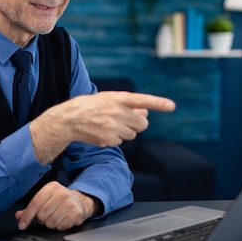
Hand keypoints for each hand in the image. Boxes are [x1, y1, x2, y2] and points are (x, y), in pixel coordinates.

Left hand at [14, 181, 96, 230]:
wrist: (81, 200)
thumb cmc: (60, 199)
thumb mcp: (46, 198)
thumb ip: (31, 207)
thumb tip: (19, 216)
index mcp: (51, 187)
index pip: (35, 203)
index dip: (27, 216)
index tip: (22, 225)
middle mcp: (61, 194)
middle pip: (42, 215)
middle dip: (41, 219)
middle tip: (46, 215)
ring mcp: (70, 204)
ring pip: (50, 223)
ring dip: (50, 223)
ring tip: (55, 216)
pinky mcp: (76, 214)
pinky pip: (61, 227)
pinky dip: (59, 226)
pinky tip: (63, 219)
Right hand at [30, 91, 174, 163]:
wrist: (69, 119)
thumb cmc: (90, 107)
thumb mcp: (108, 100)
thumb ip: (129, 106)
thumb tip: (146, 113)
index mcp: (117, 98)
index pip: (142, 100)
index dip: (158, 103)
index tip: (172, 106)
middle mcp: (117, 112)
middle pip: (142, 124)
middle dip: (137, 124)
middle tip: (124, 121)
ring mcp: (113, 126)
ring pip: (132, 134)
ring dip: (124, 132)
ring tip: (108, 125)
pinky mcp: (108, 139)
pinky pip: (120, 142)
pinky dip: (114, 139)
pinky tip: (102, 132)